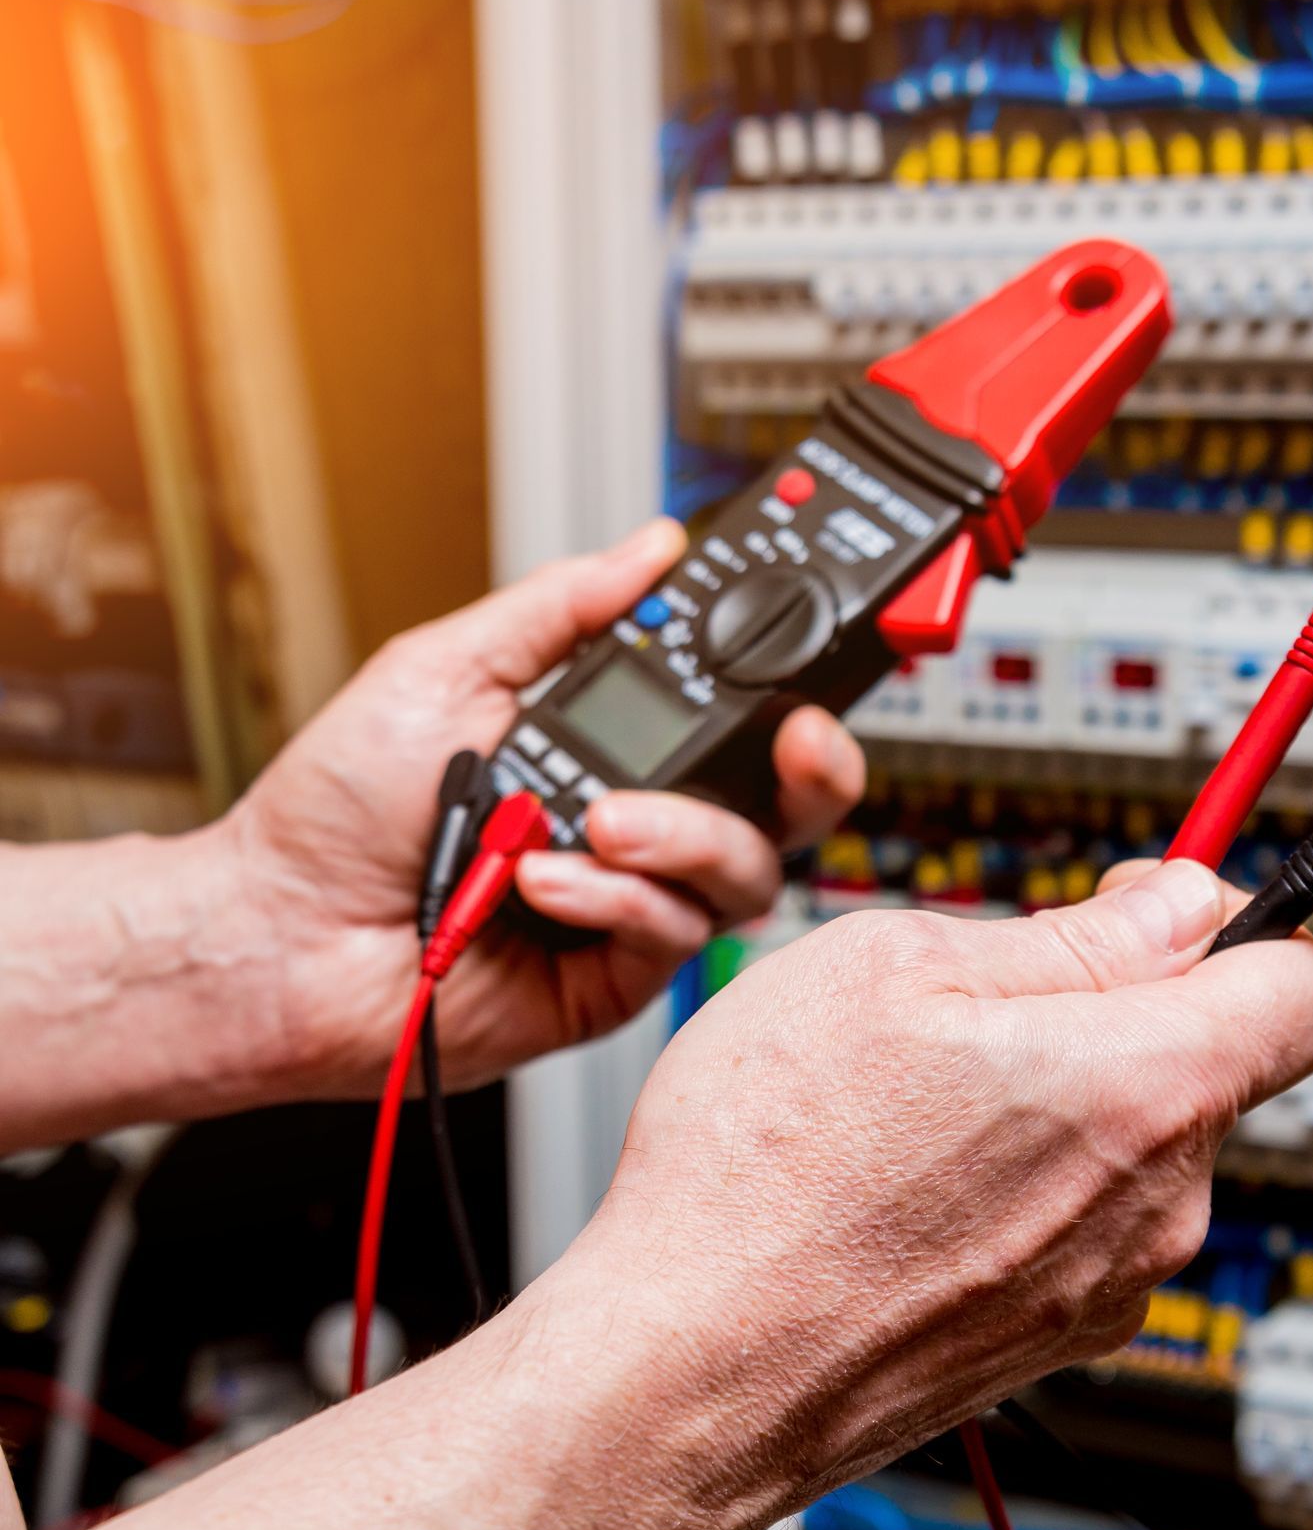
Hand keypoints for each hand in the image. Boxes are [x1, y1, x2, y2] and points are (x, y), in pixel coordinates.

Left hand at [226, 520, 864, 1096]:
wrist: (282, 929)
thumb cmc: (340, 812)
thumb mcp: (449, 667)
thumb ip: (560, 609)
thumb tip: (648, 549)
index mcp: (615, 753)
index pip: (742, 724)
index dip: (795, 695)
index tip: (806, 663)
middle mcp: (640, 830)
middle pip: (786, 806)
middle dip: (813, 768)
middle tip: (794, 741)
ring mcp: (633, 907)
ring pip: (745, 871)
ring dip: (684, 835)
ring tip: (597, 820)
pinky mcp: (615, 980)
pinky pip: (672, 932)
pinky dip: (615, 896)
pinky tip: (544, 883)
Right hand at [546, 859, 1312, 1528]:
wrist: (686, 1378)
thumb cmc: (764, 1178)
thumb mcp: (895, 968)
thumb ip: (1072, 936)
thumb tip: (1178, 909)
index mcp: (1146, 1090)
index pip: (1309, 989)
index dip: (1244, 922)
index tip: (1155, 909)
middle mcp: (1159, 1205)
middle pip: (1210, 1064)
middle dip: (1119, 1008)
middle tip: (983, 1000)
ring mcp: (1111, 1286)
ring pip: (1135, 1144)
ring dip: (1059, 1098)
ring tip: (917, 1102)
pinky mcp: (1055, 1340)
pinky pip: (1081, 1224)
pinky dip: (1022, 1183)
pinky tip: (908, 1181)